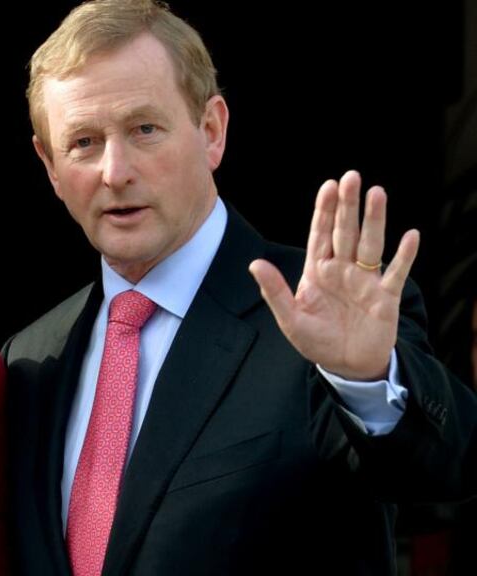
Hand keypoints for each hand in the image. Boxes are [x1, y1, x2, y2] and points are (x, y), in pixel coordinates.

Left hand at [248, 170, 418, 379]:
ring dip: (375, 219)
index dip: (324, 210)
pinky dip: (404, 255)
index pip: (320, 234)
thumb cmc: (316, 341)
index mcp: (318, 270)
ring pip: (371, 243)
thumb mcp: (290, 319)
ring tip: (377, 193)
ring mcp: (365, 280)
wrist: (346, 366)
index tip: (328, 185)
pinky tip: (410, 236)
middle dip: (348, 205)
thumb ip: (275, 291)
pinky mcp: (385, 297)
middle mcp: (342, 269)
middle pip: (346, 231)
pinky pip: (396, 272)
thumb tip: (255, 264)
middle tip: (352, 176)